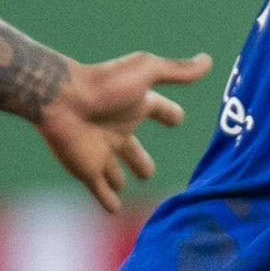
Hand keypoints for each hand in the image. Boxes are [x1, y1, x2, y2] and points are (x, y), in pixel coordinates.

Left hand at [34, 51, 212, 212]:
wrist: (61, 100)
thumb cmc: (105, 83)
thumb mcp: (147, 71)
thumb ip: (176, 70)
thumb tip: (208, 61)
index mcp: (134, 106)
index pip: (158, 110)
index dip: (169, 114)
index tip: (177, 119)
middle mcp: (118, 130)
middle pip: (134, 150)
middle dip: (141, 161)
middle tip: (148, 172)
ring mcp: (103, 152)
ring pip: (115, 172)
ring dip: (119, 180)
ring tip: (123, 186)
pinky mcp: (88, 170)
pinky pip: (100, 190)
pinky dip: (108, 200)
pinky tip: (112, 209)